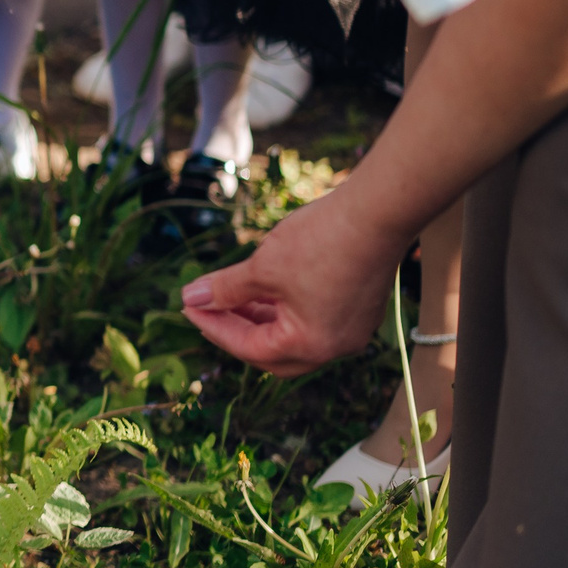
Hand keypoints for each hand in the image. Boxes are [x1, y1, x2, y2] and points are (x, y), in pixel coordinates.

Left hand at [180, 187, 407, 374]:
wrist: (378, 212)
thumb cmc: (321, 242)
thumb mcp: (262, 267)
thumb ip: (224, 289)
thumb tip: (191, 298)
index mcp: (310, 345)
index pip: (249, 348)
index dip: (214, 326)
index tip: (188, 306)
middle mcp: (335, 347)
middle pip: (273, 354)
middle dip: (237, 332)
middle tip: (208, 309)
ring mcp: (352, 330)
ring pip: (295, 336)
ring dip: (261, 319)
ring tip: (231, 295)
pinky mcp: (360, 310)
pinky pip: (315, 322)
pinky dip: (286, 311)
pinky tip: (265, 289)